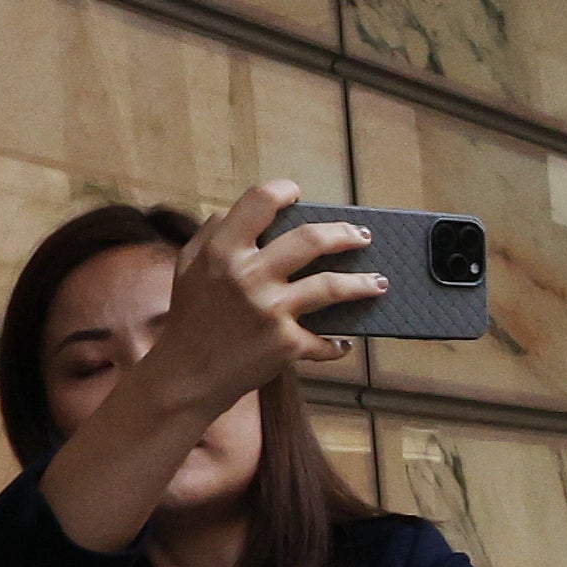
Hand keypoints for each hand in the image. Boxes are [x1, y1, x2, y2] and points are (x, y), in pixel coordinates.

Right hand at [143, 177, 394, 425]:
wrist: (187, 375)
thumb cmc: (191, 317)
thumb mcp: (189, 266)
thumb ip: (213, 233)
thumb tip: (241, 210)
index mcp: (224, 251)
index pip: (260, 202)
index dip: (283, 191)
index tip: (298, 193)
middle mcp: (250, 276)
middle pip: (310, 239)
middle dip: (344, 233)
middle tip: (362, 235)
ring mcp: (271, 311)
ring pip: (331, 286)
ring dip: (363, 283)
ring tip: (380, 282)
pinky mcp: (286, 345)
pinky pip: (324, 341)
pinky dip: (338, 344)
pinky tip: (346, 342)